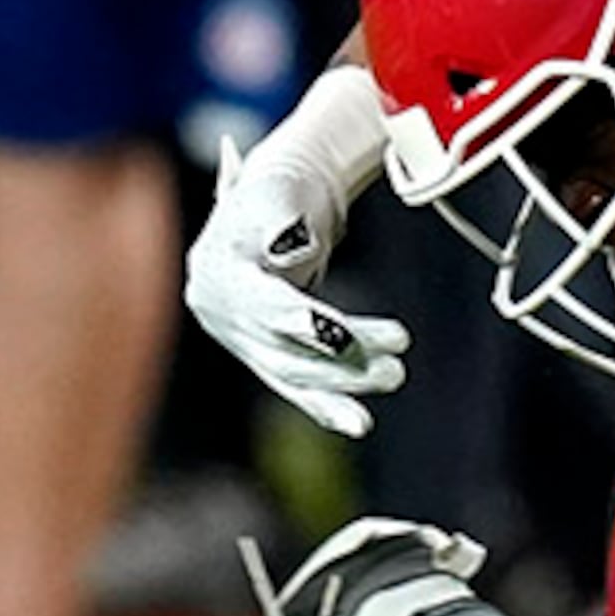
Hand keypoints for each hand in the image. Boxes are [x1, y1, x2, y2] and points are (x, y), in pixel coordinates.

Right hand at [185, 122, 407, 437]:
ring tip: (395, 375)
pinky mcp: (261, 354)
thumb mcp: (276, 192)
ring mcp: (238, 337)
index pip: (261, 303)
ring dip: (344, 382)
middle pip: (281, 345)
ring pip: (291, 371)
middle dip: (341, 357)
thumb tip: (285, 246)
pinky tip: (358, 423)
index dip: (300, 321)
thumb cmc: (280, 193)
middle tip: (396, 356)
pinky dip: (326, 405)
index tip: (340, 333)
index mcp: (217, 266)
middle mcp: (219, 310)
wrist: (272, 206)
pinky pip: (293, 385)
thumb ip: (279, 218)